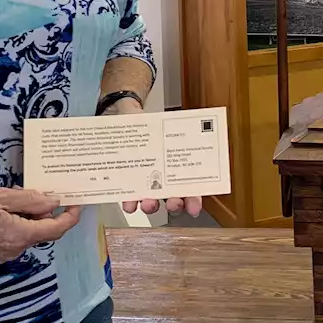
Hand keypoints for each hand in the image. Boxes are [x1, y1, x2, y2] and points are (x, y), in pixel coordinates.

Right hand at [0, 187, 80, 261]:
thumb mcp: (0, 196)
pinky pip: (15, 237)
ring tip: (19, 196)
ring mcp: (3, 254)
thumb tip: (53, 203)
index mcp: (19, 235)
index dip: (69, 217)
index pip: (55, 229)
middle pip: (42, 232)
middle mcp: (15, 250)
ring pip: (28, 234)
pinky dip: (19, 223)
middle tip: (48, 192)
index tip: (77, 204)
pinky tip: (8, 208)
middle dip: (48, 213)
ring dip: (31, 217)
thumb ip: (30, 201)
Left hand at [106, 98, 202, 218]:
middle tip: (173, 204)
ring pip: (152, 200)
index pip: (191, 189)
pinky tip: (129, 203)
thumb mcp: (167, 123)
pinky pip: (129, 196)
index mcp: (178, 166)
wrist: (127, 116)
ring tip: (148, 204)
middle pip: (173, 199)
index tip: (194, 207)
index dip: (194, 200)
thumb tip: (195, 123)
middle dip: (174, 204)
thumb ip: (178, 126)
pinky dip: (130, 202)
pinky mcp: (128, 181)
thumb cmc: (151, 123)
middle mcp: (164, 179)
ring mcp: (146, 181)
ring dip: (151, 205)